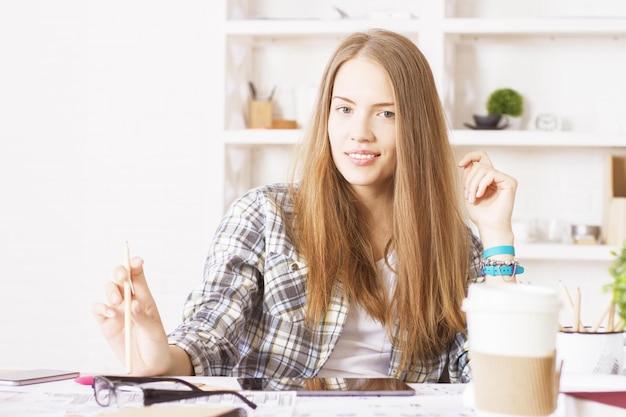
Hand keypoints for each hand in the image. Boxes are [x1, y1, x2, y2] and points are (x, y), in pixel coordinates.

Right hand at [92, 257, 171, 375]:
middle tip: (122, 278)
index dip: (135, 265)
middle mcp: (129, 301)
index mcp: (144, 298)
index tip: (136, 261)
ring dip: (111, 291)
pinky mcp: (106, 323)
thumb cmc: (156, 345)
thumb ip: (144, 318)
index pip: (138, 276)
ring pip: (108, 290)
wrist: (149, 366)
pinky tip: (111, 314)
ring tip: (118, 302)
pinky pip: (98, 309)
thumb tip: (133, 304)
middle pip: (120, 278)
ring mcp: (116, 311)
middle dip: (119, 272)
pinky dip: (101, 308)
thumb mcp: (155, 331)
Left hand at [458, 151, 516, 246]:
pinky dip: (481, 184)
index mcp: (488, 178)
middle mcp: (497, 177)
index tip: (459, 164)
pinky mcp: (510, 182)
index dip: (469, 156)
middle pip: (478, 164)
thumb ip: (468, 177)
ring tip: (472, 198)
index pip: (481, 157)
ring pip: (482, 168)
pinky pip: (491, 173)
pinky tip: (479, 195)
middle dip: (468, 180)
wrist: (489, 227)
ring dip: (473, 184)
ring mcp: (504, 179)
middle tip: (468, 196)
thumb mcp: (468, 192)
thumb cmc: (480, 214)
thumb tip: (466, 163)